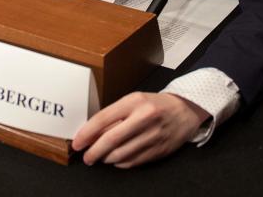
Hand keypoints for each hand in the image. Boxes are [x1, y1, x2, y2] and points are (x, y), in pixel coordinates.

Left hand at [72, 92, 208, 168]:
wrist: (185, 110)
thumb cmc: (153, 104)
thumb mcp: (133, 100)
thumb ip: (114, 114)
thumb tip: (92, 132)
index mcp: (134, 102)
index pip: (103, 119)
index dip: (87, 133)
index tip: (77, 142)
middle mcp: (144, 118)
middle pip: (111, 139)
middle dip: (94, 151)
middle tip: (86, 157)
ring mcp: (153, 136)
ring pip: (121, 154)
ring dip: (106, 158)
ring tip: (99, 157)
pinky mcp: (159, 150)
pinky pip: (134, 162)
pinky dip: (120, 163)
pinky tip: (115, 160)